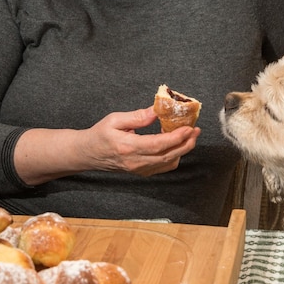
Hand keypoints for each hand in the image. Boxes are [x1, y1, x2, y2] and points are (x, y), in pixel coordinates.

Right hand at [83, 106, 200, 175]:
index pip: (158, 145)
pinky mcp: (141, 172)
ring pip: (168, 163)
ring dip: (182, 150)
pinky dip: (174, 156)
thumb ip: (137, 116)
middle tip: (195, 130)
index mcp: (128, 147)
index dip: (176, 137)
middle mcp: (135, 161)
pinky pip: (163, 167)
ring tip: (189, 136)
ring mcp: (139, 169)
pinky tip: (176, 145)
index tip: (188, 128)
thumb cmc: (99, 135)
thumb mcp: (115, 119)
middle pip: (168, 156)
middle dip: (186, 143)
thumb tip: (156, 111)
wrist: (88, 154)